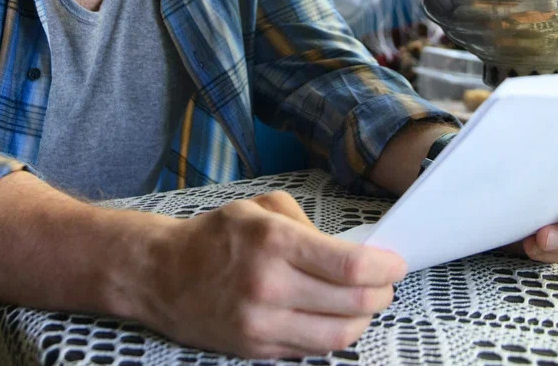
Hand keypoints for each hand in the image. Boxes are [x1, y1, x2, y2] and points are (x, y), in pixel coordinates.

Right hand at [138, 191, 406, 358]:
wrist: (162, 275)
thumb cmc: (215, 236)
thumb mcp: (260, 208)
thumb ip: (308, 223)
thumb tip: (354, 249)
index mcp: (273, 241)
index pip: (350, 266)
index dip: (385, 267)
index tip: (395, 263)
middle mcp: (269, 284)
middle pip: (354, 303)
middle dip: (381, 293)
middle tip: (385, 283)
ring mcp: (262, 322)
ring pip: (339, 334)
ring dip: (362, 319)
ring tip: (363, 303)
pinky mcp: (256, 348)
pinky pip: (313, 349)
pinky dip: (333, 334)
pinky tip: (332, 317)